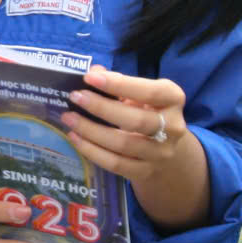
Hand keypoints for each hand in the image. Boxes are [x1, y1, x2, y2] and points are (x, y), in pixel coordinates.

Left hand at [68, 65, 211, 230]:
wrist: (166, 150)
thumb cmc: (146, 111)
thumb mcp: (139, 94)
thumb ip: (118, 82)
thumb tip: (94, 71)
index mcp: (173, 99)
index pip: (150, 92)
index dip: (120, 84)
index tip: (89, 77)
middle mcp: (173, 127)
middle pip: (136, 120)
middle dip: (101, 108)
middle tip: (75, 97)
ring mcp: (161, 152)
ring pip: (123, 143)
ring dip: (91, 130)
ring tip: (68, 118)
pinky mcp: (146, 172)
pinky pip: (116, 163)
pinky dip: (92, 151)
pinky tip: (74, 138)